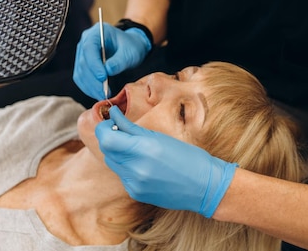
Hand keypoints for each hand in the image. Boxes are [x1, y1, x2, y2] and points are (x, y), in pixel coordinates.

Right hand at [73, 23, 151, 99]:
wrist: (130, 48)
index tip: (103, 78)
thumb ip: (119, 61)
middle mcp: (85, 42)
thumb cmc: (131, 47)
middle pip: (83, 62)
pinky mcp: (82, 66)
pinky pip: (81, 78)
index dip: (94, 64)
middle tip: (104, 92)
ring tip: (104, 95)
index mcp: (96, 33)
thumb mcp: (130, 52)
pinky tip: (98, 93)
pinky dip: (88, 88)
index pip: (89, 48)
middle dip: (93, 80)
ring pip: (80, 73)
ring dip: (90, 87)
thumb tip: (108, 70)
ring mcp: (82, 54)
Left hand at [96, 106, 237, 217]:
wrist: (204, 186)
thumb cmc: (187, 157)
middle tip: (121, 131)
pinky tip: (143, 164)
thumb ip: (131, 127)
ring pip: (113, 163)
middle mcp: (136, 169)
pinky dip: (127, 167)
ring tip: (136, 148)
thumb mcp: (159, 136)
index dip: (103, 128)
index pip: (106, 138)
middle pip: (106, 150)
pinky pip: (122, 175)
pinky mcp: (135, 193)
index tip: (109, 121)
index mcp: (143, 150)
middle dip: (110, 138)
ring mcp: (134, 184)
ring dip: (118, 153)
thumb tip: (114, 114)